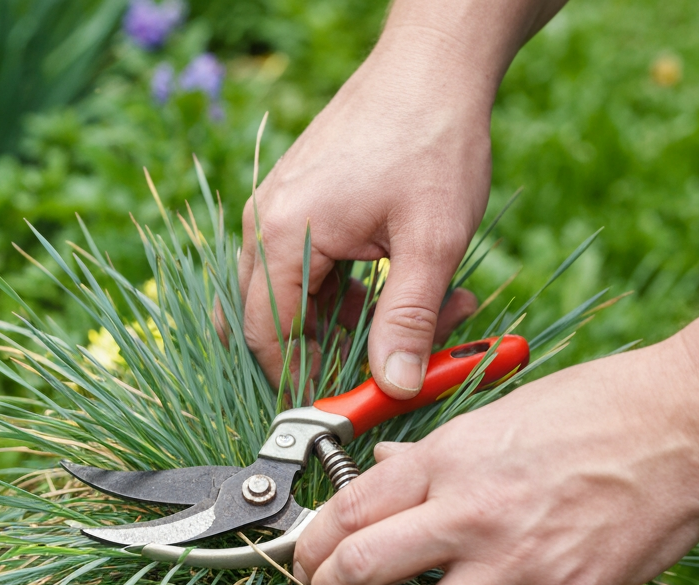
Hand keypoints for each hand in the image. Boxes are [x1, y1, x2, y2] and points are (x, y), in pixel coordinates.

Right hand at [239, 28, 493, 394]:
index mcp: (281, 236)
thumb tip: (394, 388)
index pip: (266, 338)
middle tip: (400, 360)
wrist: (433, 66)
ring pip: (295, 298)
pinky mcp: (299, 202)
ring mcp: (277, 210)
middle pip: (271, 322)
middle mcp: (264, 223)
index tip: (350, 404)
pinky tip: (404, 282)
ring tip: (434, 308)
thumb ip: (408, 320)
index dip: (303, 382)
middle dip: (335, 352)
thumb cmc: (432, 141)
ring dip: (353, 320)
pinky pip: (307, 269)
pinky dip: (350, 291)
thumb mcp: (431, 242)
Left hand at [291, 341, 698, 584]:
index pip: (345, 509)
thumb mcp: (494, 415)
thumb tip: (383, 468)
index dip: (309, 545)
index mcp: (444, 458)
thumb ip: (433, 454)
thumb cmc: (593, 406)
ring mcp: (516, 559)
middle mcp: (467, 510)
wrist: (684, 422)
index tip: (304, 562)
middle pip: (361, 569)